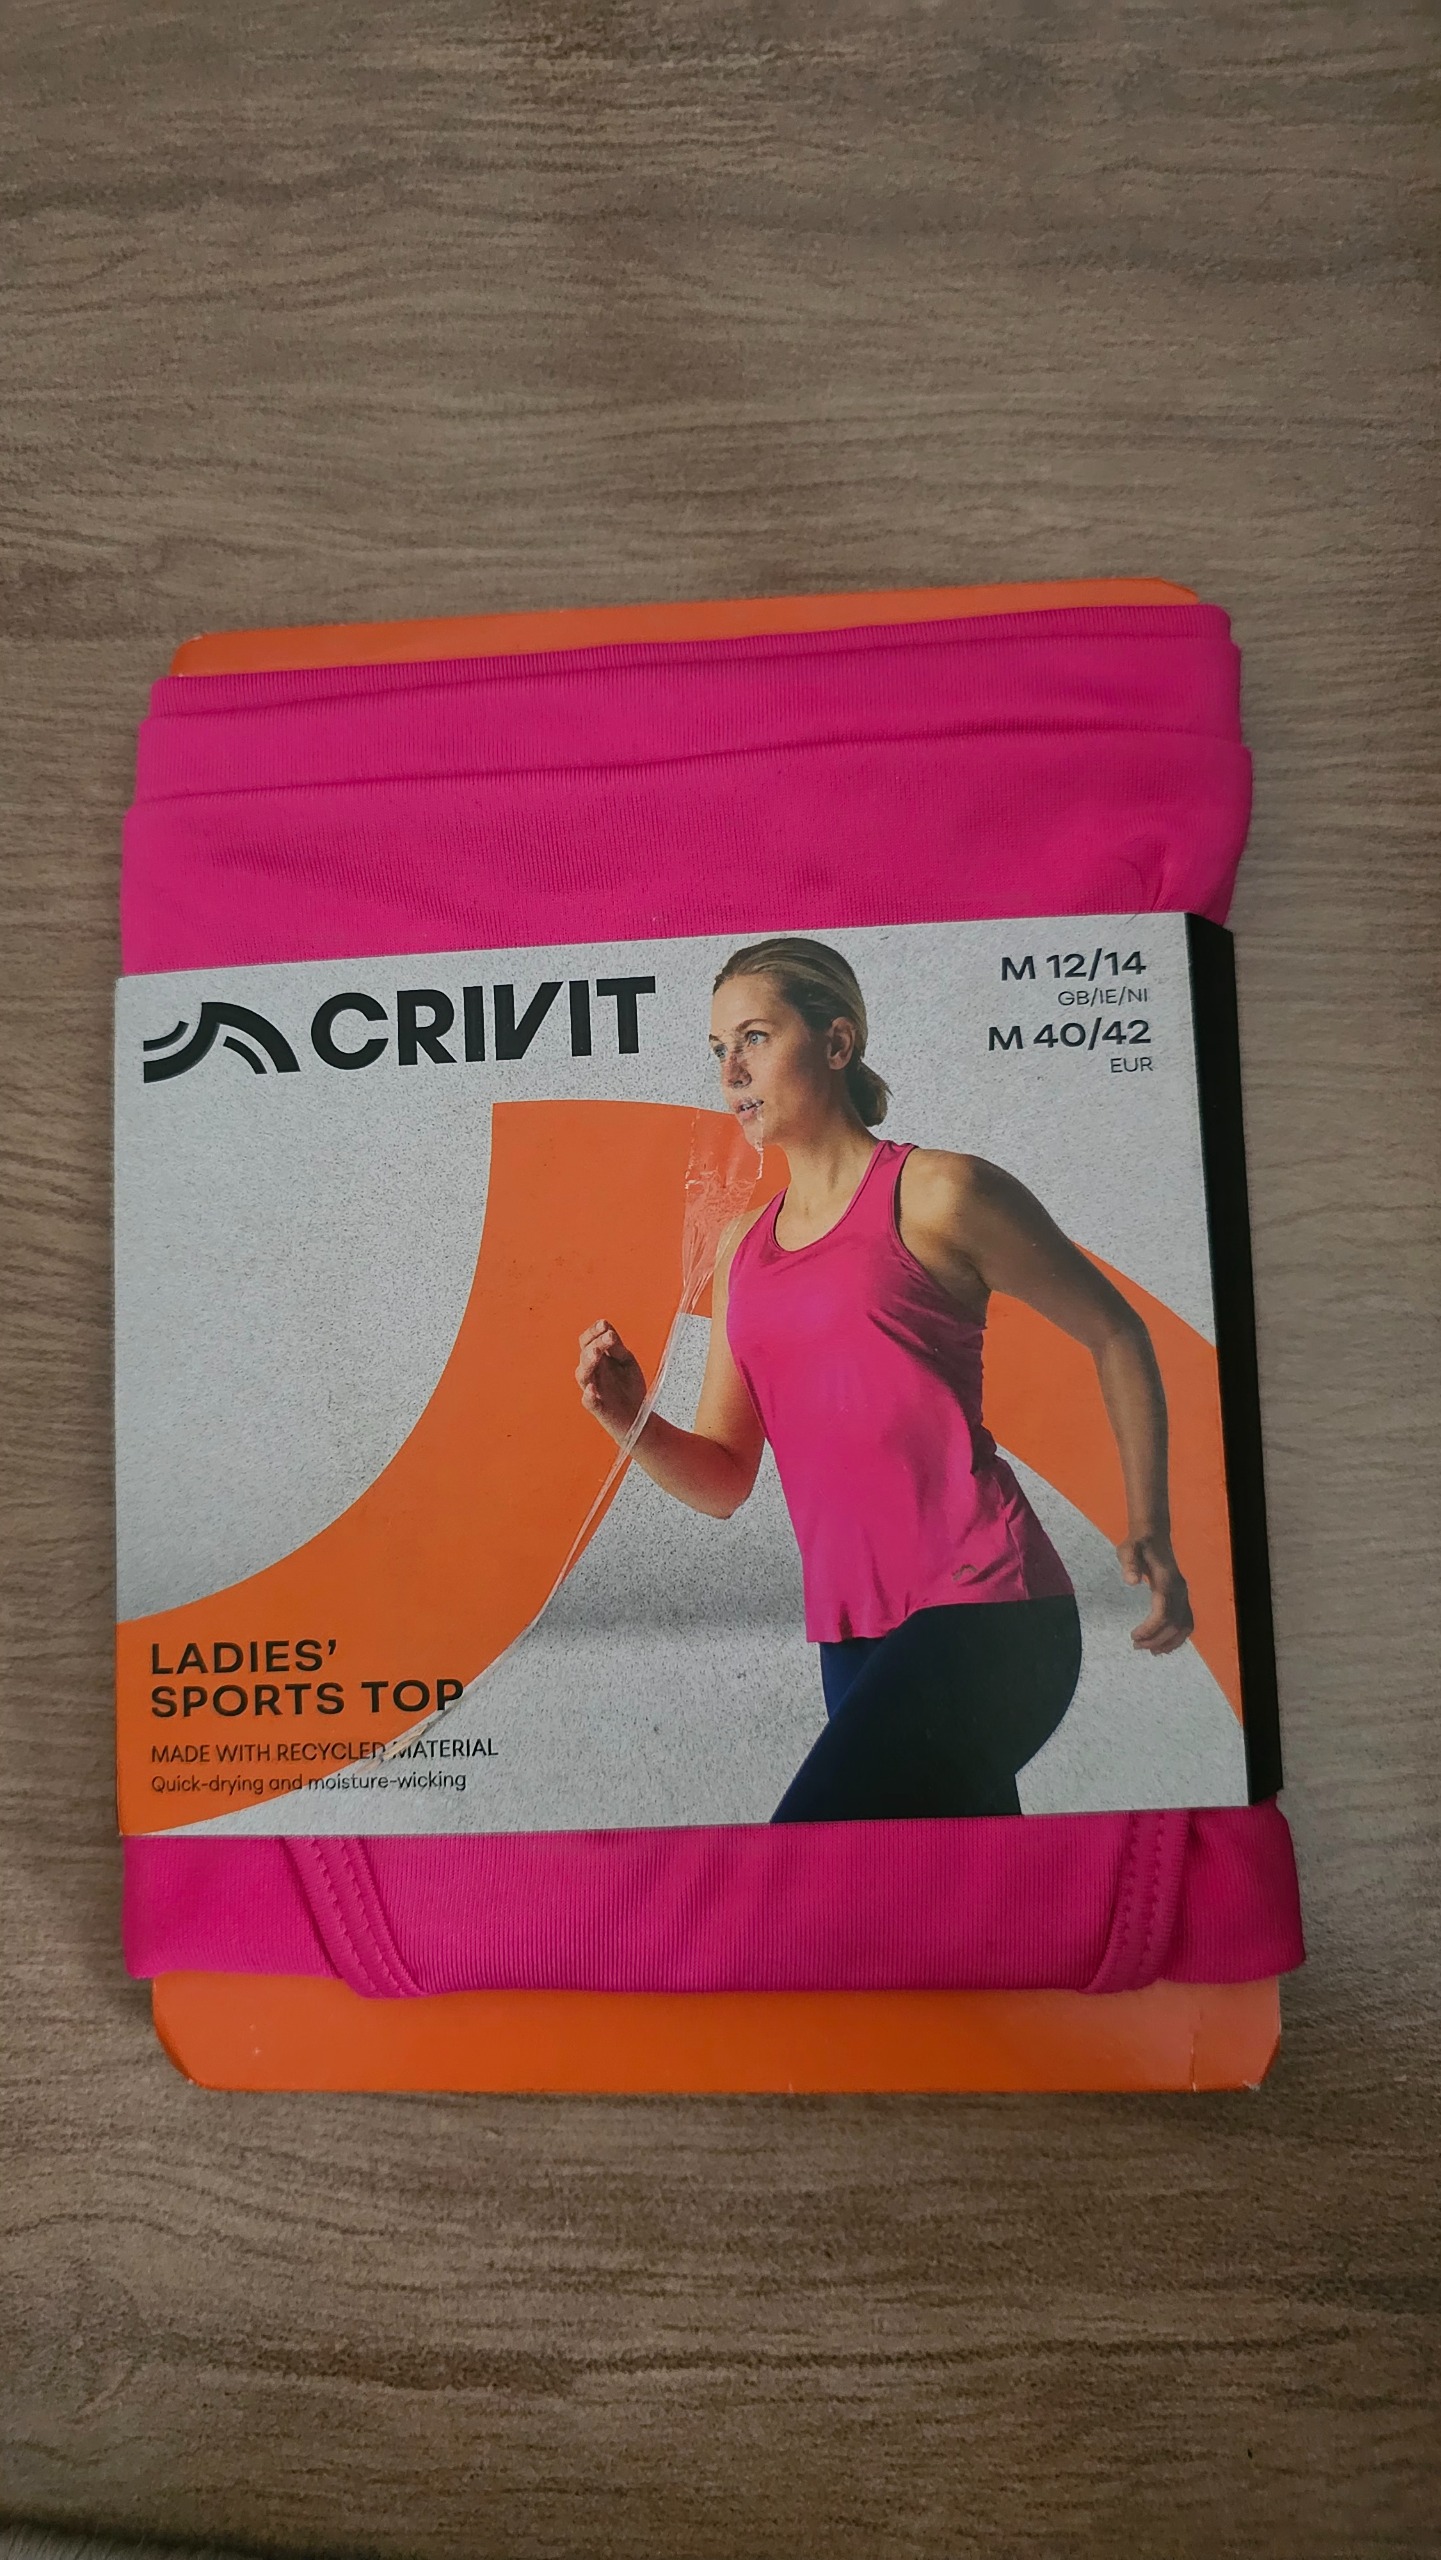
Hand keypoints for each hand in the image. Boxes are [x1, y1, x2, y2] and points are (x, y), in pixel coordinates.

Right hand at [576, 1319, 647, 1445]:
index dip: (593, 1332)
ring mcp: (593, 1389)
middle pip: (585, 1354)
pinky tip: (593, 1390)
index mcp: (599, 1359)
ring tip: (596, 1353)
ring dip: (589, 1362)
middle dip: (596, 1343)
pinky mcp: (597, 1407)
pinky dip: (589, 1395)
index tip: (604, 1324)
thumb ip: (618, 1349)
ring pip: (583, 1375)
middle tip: (609, 1337)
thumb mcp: (627, 1362)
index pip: (587, 1341)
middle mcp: (592, 1372)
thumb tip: (609, 1332)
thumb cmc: (629, 1388)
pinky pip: (589, 1401)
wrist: (638, 1416)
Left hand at [1117, 1532, 1193, 1654]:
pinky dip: (1178, 1636)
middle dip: (1156, 1639)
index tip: (1134, 1636)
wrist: (1153, 1535)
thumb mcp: (1128, 1550)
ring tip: (1150, 1650)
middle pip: (1175, 1624)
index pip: (1164, 1613)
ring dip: (1169, 1642)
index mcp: (1166, 1581)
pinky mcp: (1182, 1597)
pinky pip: (1186, 1622)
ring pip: (1184, 1626)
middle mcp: (1179, 1590)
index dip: (1151, 1629)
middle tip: (1136, 1646)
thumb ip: (1129, 1563)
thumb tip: (1131, 1581)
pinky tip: (1163, 1644)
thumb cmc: (1138, 1544)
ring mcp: (1183, 1594)